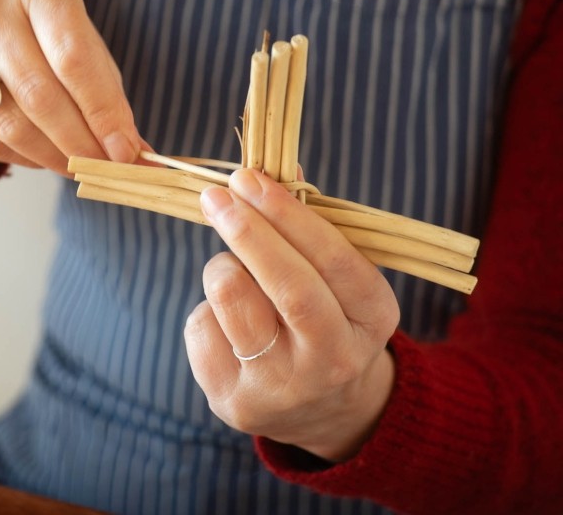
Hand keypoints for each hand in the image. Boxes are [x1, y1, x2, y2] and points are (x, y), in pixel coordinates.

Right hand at [0, 0, 141, 175]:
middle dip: (80, 141)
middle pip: (39, 92)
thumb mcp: (90, 58)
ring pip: (8, 120)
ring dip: (53, 155)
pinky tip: (44, 158)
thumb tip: (140, 158)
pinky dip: (20, 157)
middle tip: (106, 169)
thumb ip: (111, 102)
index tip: (126, 152)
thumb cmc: (53, 44)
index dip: (102, 111)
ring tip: (81, 169)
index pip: (74, 58)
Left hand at [185, 169, 399, 461]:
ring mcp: (282, 388)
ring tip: (232, 270)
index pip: (335, 260)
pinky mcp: (234, 402)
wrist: (320, 408)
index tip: (250, 178)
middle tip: (216, 196)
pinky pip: (201, 327)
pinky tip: (227, 322)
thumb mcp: (337, 276)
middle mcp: (334, 360)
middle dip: (246, 230)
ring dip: (223, 266)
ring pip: (233, 296)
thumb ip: (308, 223)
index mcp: (372, 318)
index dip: (288, 214)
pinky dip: (207, 308)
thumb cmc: (326, 316)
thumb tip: (271, 165)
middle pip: (289, 286)